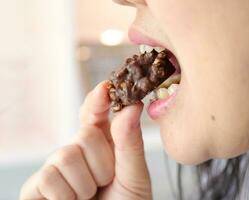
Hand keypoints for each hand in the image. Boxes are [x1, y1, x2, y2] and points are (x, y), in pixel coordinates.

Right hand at [20, 81, 151, 199]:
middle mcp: (77, 150)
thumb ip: (131, 143)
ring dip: (85, 184)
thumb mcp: (135, 176)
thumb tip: (131, 107)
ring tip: (90, 197)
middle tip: (106, 182)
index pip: (95, 113)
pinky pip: (48, 178)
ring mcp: (56, 167)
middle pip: (85, 135)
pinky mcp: (37, 187)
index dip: (99, 100)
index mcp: (103, 143)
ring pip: (66, 156)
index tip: (106, 88)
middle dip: (101, 164)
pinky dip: (66, 198)